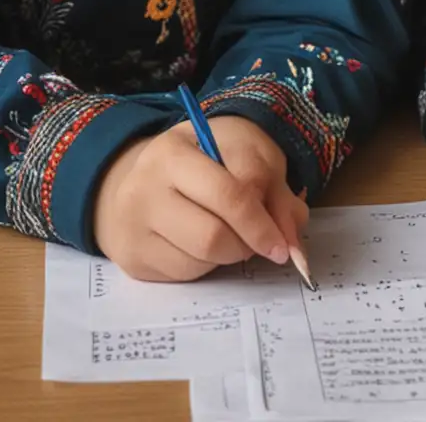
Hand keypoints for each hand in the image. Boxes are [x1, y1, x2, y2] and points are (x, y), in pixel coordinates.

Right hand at [92, 113, 306, 281]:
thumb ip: (277, 196)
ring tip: (229, 234)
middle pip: (212, 235)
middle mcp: (145, 187)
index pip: (230, 194)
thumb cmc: (211, 159)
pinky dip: (205, 266)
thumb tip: (293, 248)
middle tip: (261, 244)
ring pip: (199, 260)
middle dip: (246, 245)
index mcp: (175, 151)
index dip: (263, 223)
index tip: (284, 245)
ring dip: (228, 256)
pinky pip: (182, 275)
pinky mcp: (132, 257)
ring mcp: (134, 224)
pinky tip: (203, 244)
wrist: (150, 174)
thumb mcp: (249, 156)